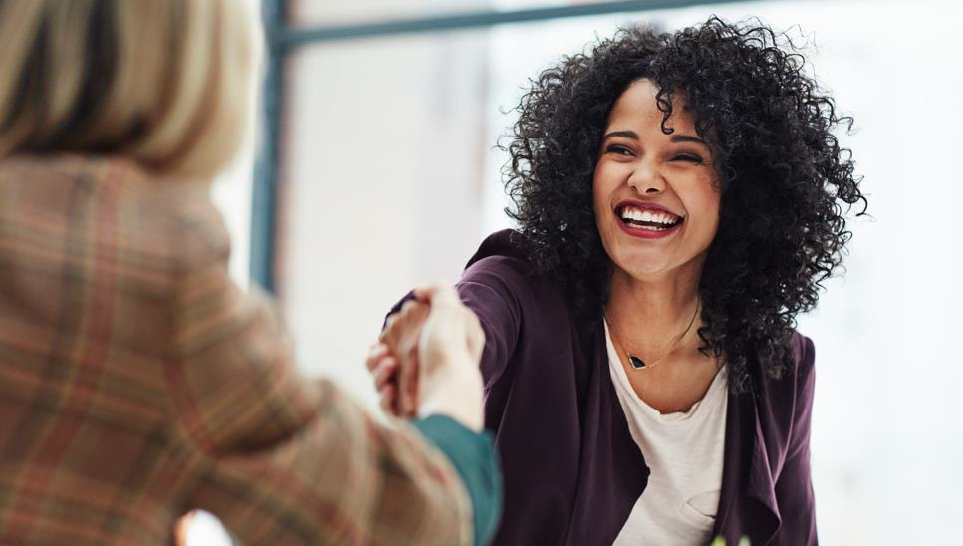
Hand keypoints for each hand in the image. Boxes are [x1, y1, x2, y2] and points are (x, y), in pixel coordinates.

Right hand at [367, 283, 484, 430]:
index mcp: (432, 352)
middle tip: (383, 353)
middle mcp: (424, 374)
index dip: (388, 338)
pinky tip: (391, 388)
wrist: (450, 392)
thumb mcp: (450, 310)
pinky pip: (385, 403)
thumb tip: (418, 291)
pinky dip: (384, 394)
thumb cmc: (449, 350)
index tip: (385, 334)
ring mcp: (415, 395)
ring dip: (378, 372)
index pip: (400, 342)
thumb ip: (437, 290)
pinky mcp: (407, 414)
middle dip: (376, 356)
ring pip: (380, 382)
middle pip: (384, 362)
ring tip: (389, 366)